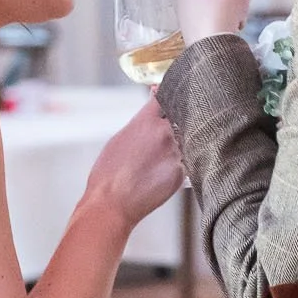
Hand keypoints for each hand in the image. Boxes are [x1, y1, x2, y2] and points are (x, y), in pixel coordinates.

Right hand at [85, 98, 184, 227]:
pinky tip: (167, 168)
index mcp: (146, 121)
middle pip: (181, 117)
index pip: (165, 97)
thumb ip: (140, 124)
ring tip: (167, 151)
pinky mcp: (182, 173)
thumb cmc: (109, 172)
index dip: (168, 94)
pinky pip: (187, 159)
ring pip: (186, 138)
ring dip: (182, 140)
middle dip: (178, 118)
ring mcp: (176, 153)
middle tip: (173, 124)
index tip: (171, 93)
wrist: (112, 203)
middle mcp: (165, 134)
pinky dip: (181, 160)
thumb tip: (150, 114)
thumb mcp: (120, 139)